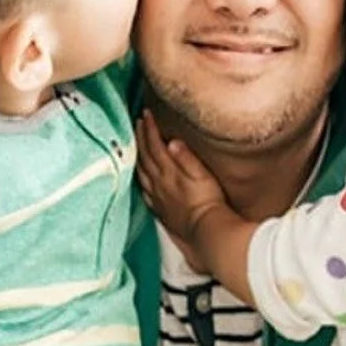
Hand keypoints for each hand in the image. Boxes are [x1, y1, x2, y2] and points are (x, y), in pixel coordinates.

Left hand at [136, 109, 230, 250]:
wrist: (206, 231)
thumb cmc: (209, 202)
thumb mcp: (203, 175)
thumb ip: (186, 158)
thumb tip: (172, 141)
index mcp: (170, 172)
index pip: (155, 145)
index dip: (150, 129)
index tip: (146, 114)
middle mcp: (160, 183)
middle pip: (145, 156)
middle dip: (141, 137)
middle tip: (138, 122)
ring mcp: (158, 197)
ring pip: (141, 172)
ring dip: (137, 155)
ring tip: (136, 143)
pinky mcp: (161, 209)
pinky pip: (144, 191)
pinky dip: (139, 179)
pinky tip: (140, 177)